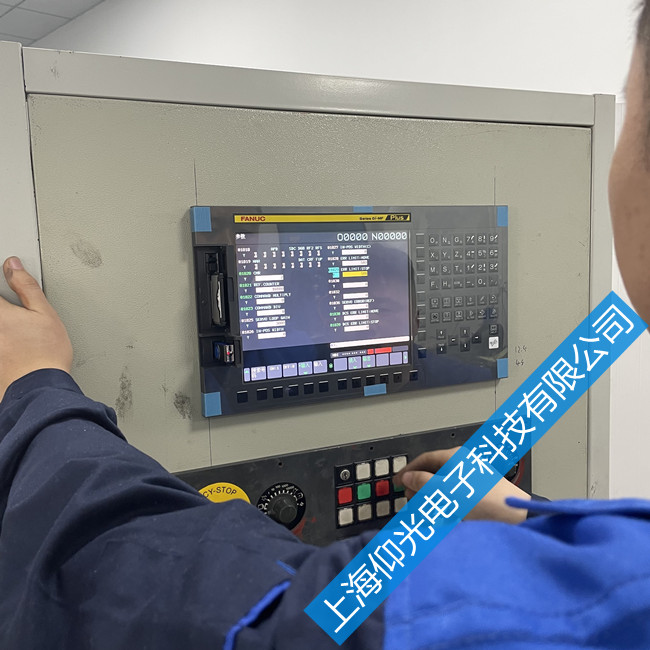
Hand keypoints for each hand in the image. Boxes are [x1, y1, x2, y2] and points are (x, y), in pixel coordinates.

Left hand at [0, 257, 72, 399]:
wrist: (39, 387)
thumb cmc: (46, 354)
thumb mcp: (45, 314)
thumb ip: (27, 287)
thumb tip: (13, 266)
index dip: (2, 285)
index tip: (6, 281)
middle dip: (7, 310)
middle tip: (20, 318)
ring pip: (0, 327)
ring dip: (8, 325)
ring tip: (21, 332)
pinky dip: (6, 339)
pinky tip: (14, 343)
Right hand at [393, 446, 530, 523]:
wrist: (512, 516)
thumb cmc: (478, 499)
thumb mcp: (442, 489)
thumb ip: (420, 482)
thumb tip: (406, 477)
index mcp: (455, 457)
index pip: (425, 459)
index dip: (408, 470)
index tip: (397, 481)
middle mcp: (464, 465)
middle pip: (434, 472)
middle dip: (419, 486)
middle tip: (410, 499)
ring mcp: (473, 479)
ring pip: (444, 486)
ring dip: (431, 498)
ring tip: (424, 512)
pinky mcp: (480, 494)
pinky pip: (455, 496)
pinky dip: (445, 505)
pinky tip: (442, 518)